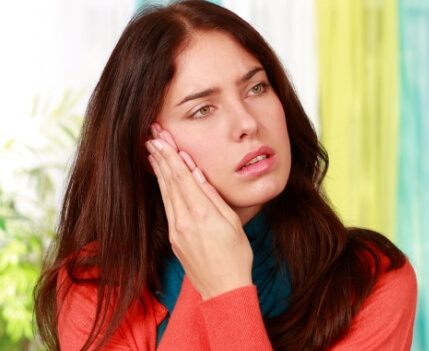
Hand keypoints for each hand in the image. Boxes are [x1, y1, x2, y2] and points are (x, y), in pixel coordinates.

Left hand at [146, 124, 253, 299]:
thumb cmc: (236, 256)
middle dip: (161, 156)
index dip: (171, 155)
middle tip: (151, 135)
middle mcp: (184, 220)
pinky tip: (160, 178)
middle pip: (170, 181)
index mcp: (202, 213)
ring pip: (165, 193)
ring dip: (158, 169)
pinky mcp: (174, 238)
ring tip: (151, 150)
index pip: (183, 177)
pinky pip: (167, 207)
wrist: (223, 288)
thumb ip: (213, 196)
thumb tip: (197, 174)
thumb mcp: (232, 222)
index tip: (162, 138)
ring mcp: (176, 230)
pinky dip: (162, 188)